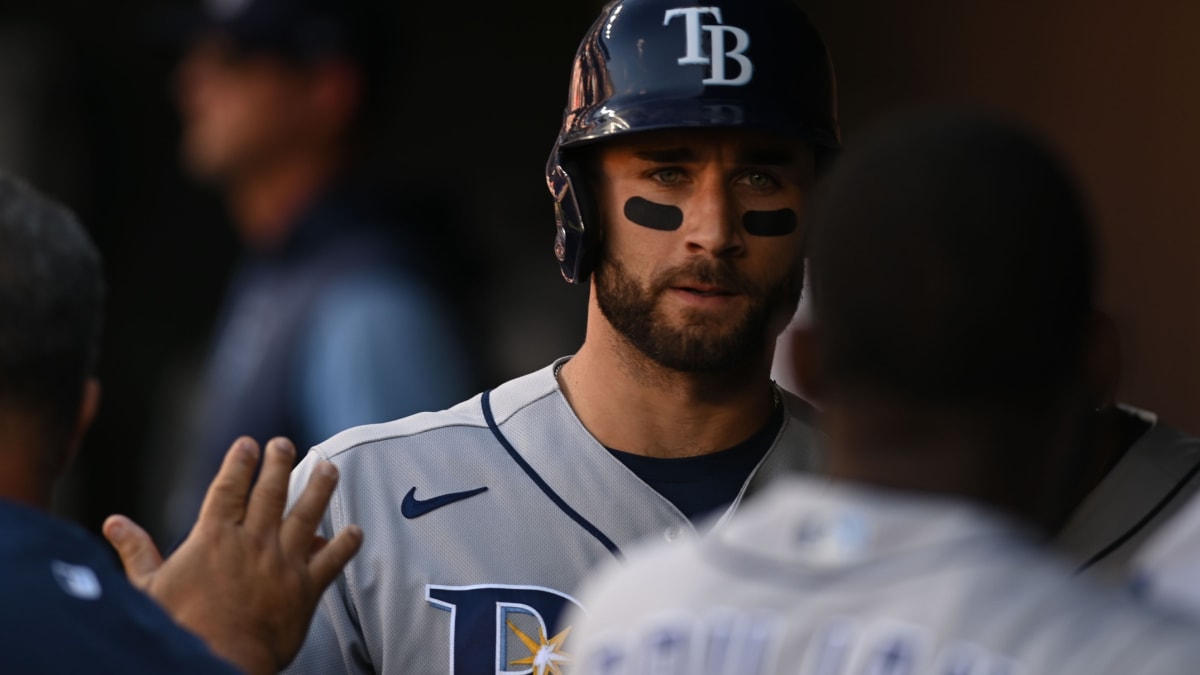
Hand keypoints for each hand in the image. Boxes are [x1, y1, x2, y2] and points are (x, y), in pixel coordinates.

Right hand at [103, 437, 362, 674]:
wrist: (217, 663)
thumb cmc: (179, 629)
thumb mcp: (148, 589)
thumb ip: (137, 551)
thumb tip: (113, 522)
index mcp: (214, 537)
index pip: (229, 488)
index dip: (239, 463)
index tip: (248, 443)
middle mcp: (253, 542)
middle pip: (271, 492)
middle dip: (279, 463)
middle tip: (285, 443)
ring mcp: (283, 563)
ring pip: (307, 514)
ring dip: (320, 488)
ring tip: (329, 468)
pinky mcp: (306, 589)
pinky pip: (333, 559)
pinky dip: (346, 544)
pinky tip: (356, 530)